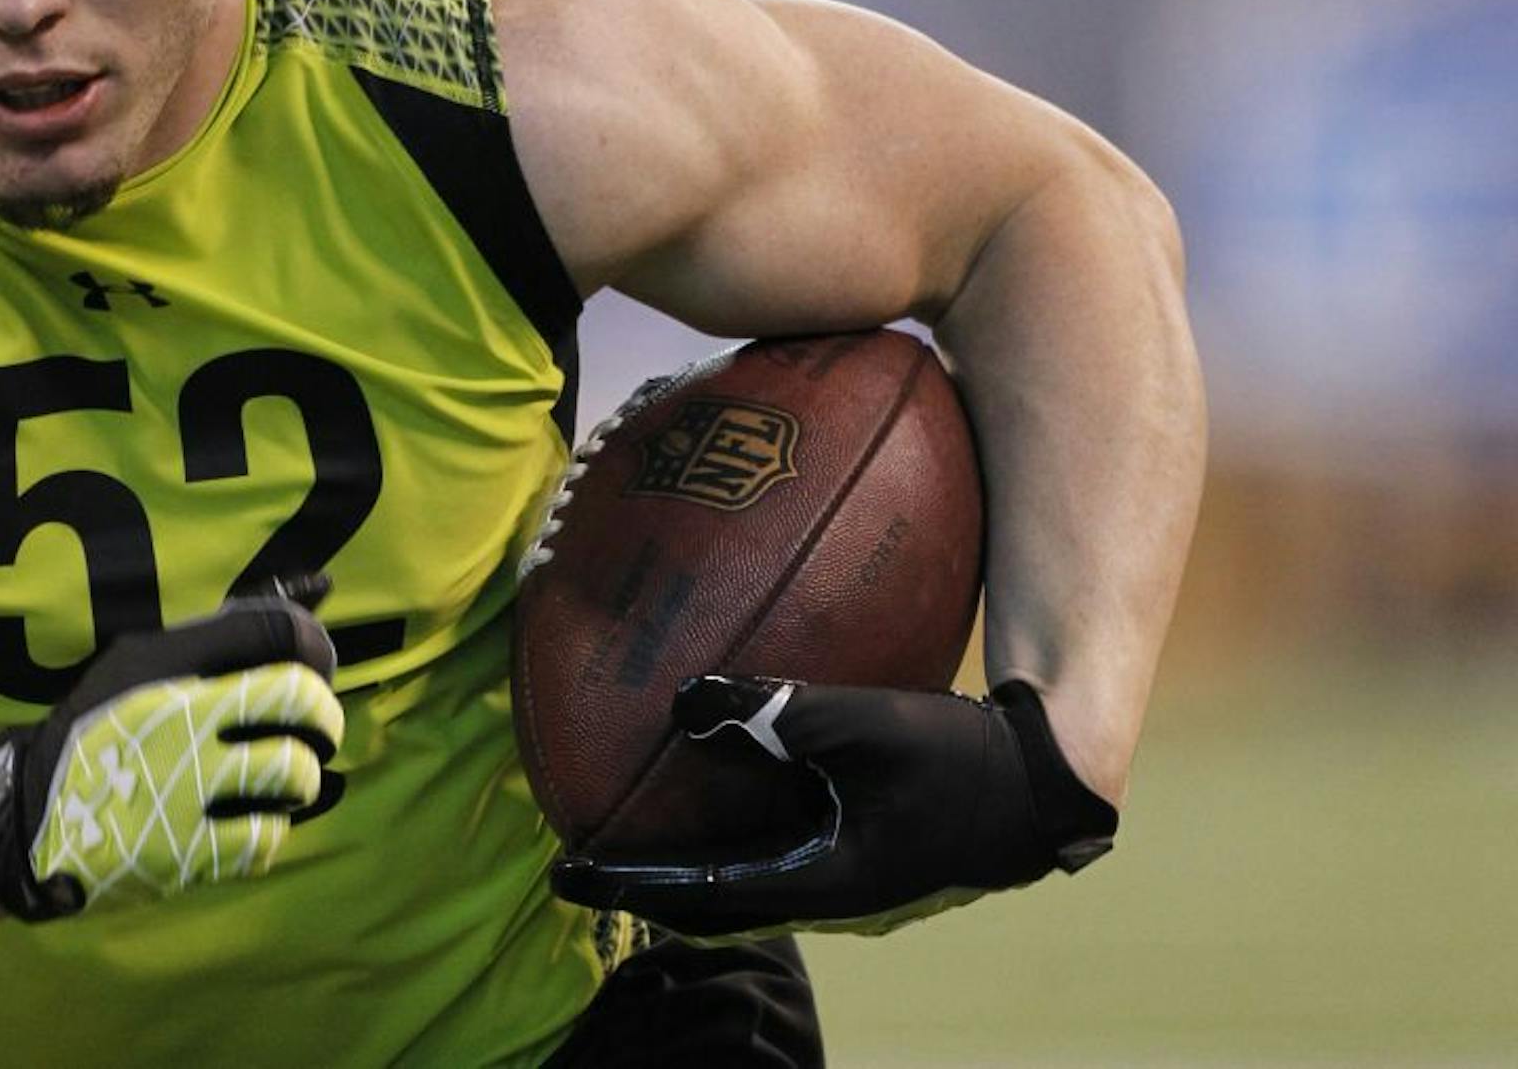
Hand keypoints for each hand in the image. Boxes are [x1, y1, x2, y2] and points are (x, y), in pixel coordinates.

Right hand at [0, 586, 344, 920]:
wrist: (32, 816)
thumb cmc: (102, 728)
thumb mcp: (146, 660)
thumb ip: (228, 631)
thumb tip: (322, 586)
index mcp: (169, 663)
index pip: (275, 630)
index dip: (315, 646)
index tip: (313, 668)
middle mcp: (181, 717)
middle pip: (300, 698)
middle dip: (325, 716)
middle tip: (318, 731)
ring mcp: (185, 786)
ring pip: (293, 772)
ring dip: (303, 779)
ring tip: (285, 781)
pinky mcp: (186, 851)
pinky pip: (267, 838)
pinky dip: (272, 830)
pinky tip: (253, 821)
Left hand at [549, 677, 1116, 938]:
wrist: (1046, 784)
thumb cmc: (958, 757)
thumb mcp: (864, 725)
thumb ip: (776, 711)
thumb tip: (683, 703)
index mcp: (822, 886)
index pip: (697, 896)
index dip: (626, 886)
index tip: (564, 874)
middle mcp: (829, 901)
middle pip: (714, 908)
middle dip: (646, 888)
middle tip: (585, 860)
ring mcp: (850, 886)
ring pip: (748, 888)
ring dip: (690, 869)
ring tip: (638, 834)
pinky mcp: (866, 860)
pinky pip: (780, 857)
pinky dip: (735, 838)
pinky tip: (725, 791)